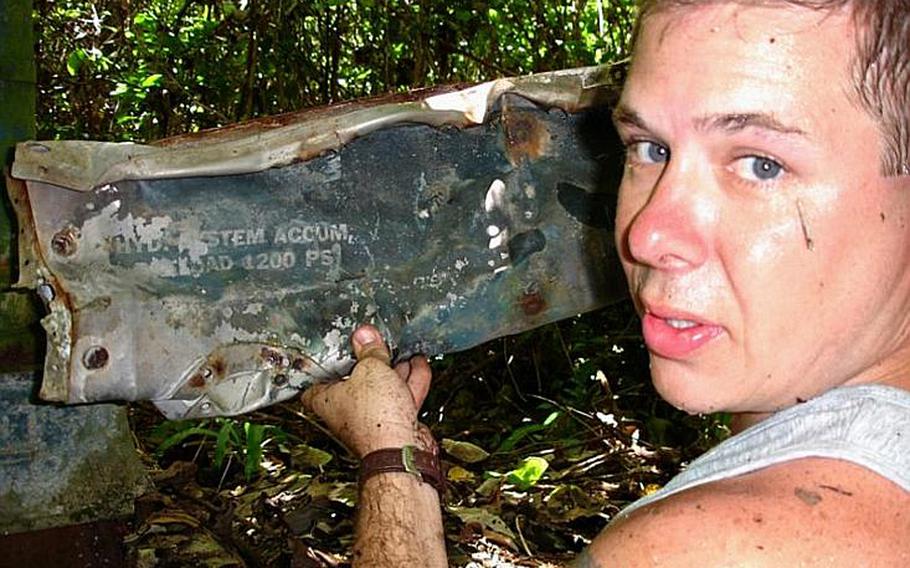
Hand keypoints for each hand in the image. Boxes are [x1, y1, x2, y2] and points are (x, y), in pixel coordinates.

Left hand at [301, 325, 432, 457]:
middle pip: (355, 379)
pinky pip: (400, 396)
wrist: (402, 449)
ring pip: (382, 387)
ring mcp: (371, 417)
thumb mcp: (370, 369)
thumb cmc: (375, 419)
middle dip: (369, 360)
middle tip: (376, 342)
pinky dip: (409, 381)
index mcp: (326, 399)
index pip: (316, 379)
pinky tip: (417, 365)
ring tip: (401, 350)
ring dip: (394, 368)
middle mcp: (346, 411)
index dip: (324, 363)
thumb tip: (365, 337)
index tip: (332, 349)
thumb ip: (369, 351)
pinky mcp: (394, 421)